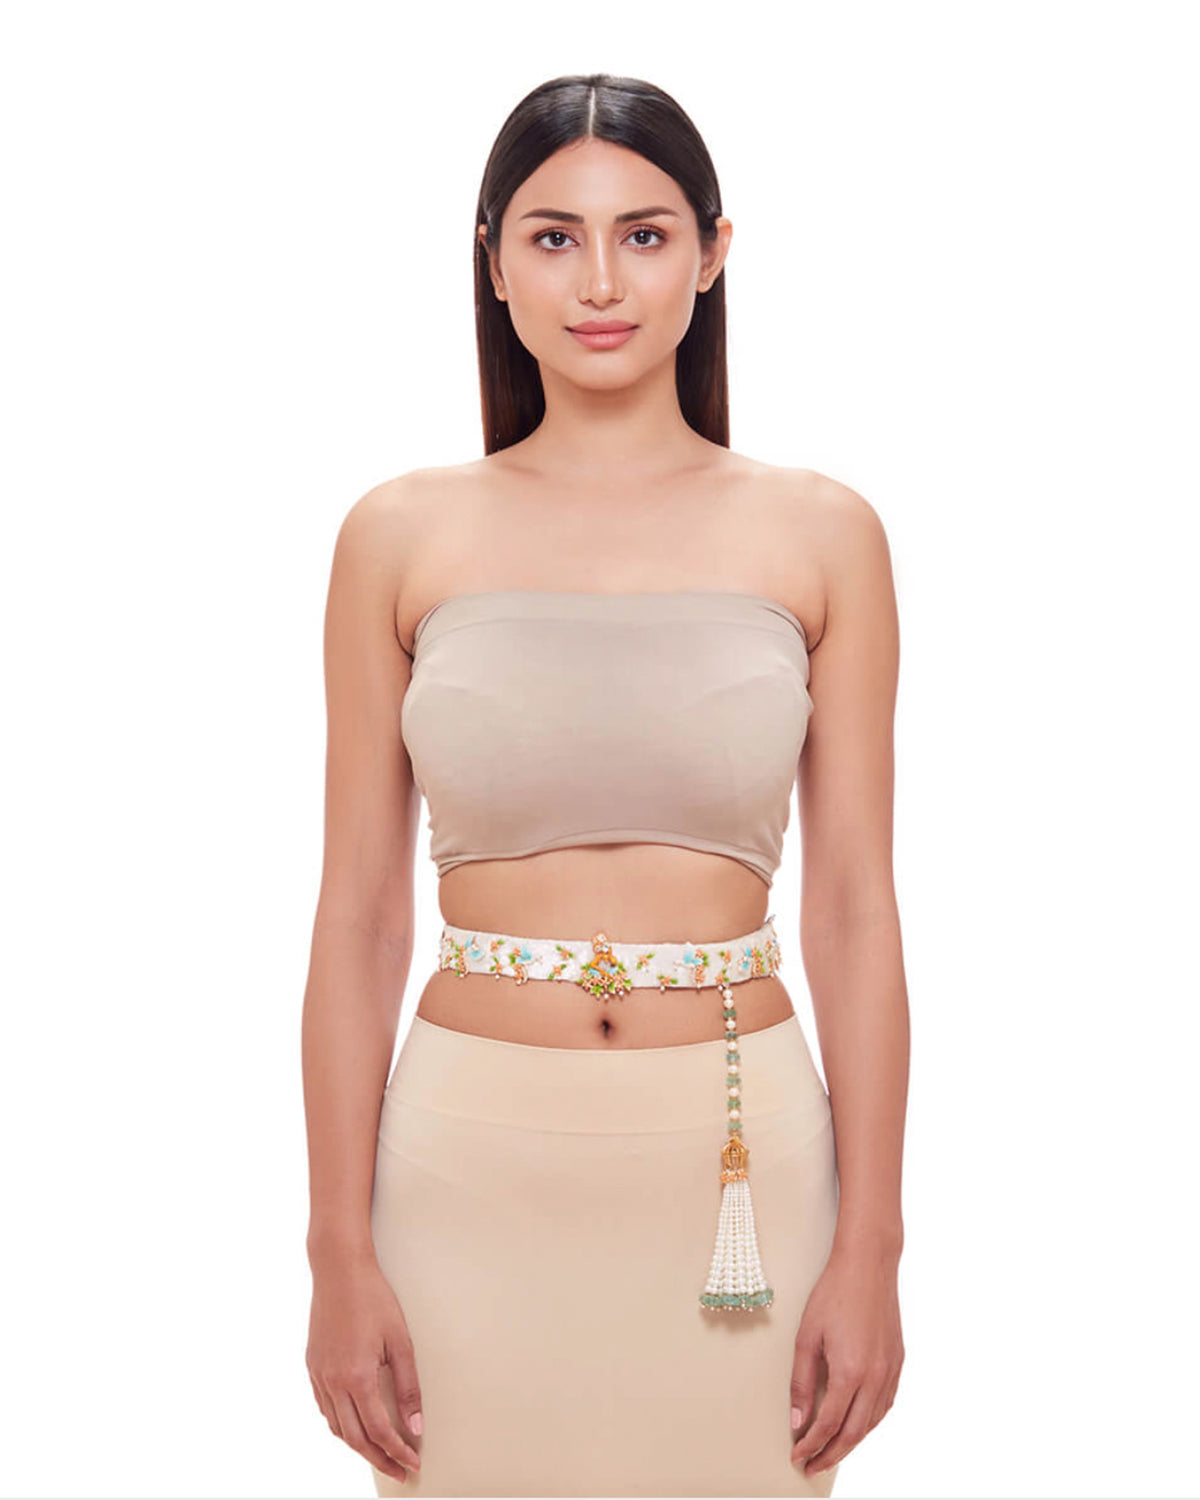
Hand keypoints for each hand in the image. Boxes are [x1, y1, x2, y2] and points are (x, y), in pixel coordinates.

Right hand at [307, 1255, 423, 1484]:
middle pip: (355, 1439)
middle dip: (379, 1459)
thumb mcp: (400, 1341)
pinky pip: (325, 1409)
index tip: (413, 1463)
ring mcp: (319, 1376)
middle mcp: (333, 1383)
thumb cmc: (374, 1299)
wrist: (339, 1270)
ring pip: (337, 1428)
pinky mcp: (312, 1367)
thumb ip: (408, 1387)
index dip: (398, 1451)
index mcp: (356, 1378)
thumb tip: (415, 1426)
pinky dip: (341, 1425)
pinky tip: (356, 1424)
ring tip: (381, 1453)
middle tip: (399, 1471)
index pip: (379, 1431)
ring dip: (359, 1446)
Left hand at [789, 1244, 903, 1477]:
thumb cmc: (833, 1295)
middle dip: (831, 1454)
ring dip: (851, 1442)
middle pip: (853, 1433)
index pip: (829, 1424)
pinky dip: (869, 1422)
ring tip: (831, 1451)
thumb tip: (798, 1420)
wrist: (868, 1266)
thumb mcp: (806, 1337)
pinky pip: (885, 1404)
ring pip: (872, 1422)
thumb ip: (802, 1382)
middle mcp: (875, 1377)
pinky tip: (857, 1423)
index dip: (811, 1445)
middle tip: (812, 1466)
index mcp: (850, 1372)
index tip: (797, 1456)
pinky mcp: (898, 1362)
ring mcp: (890, 1371)